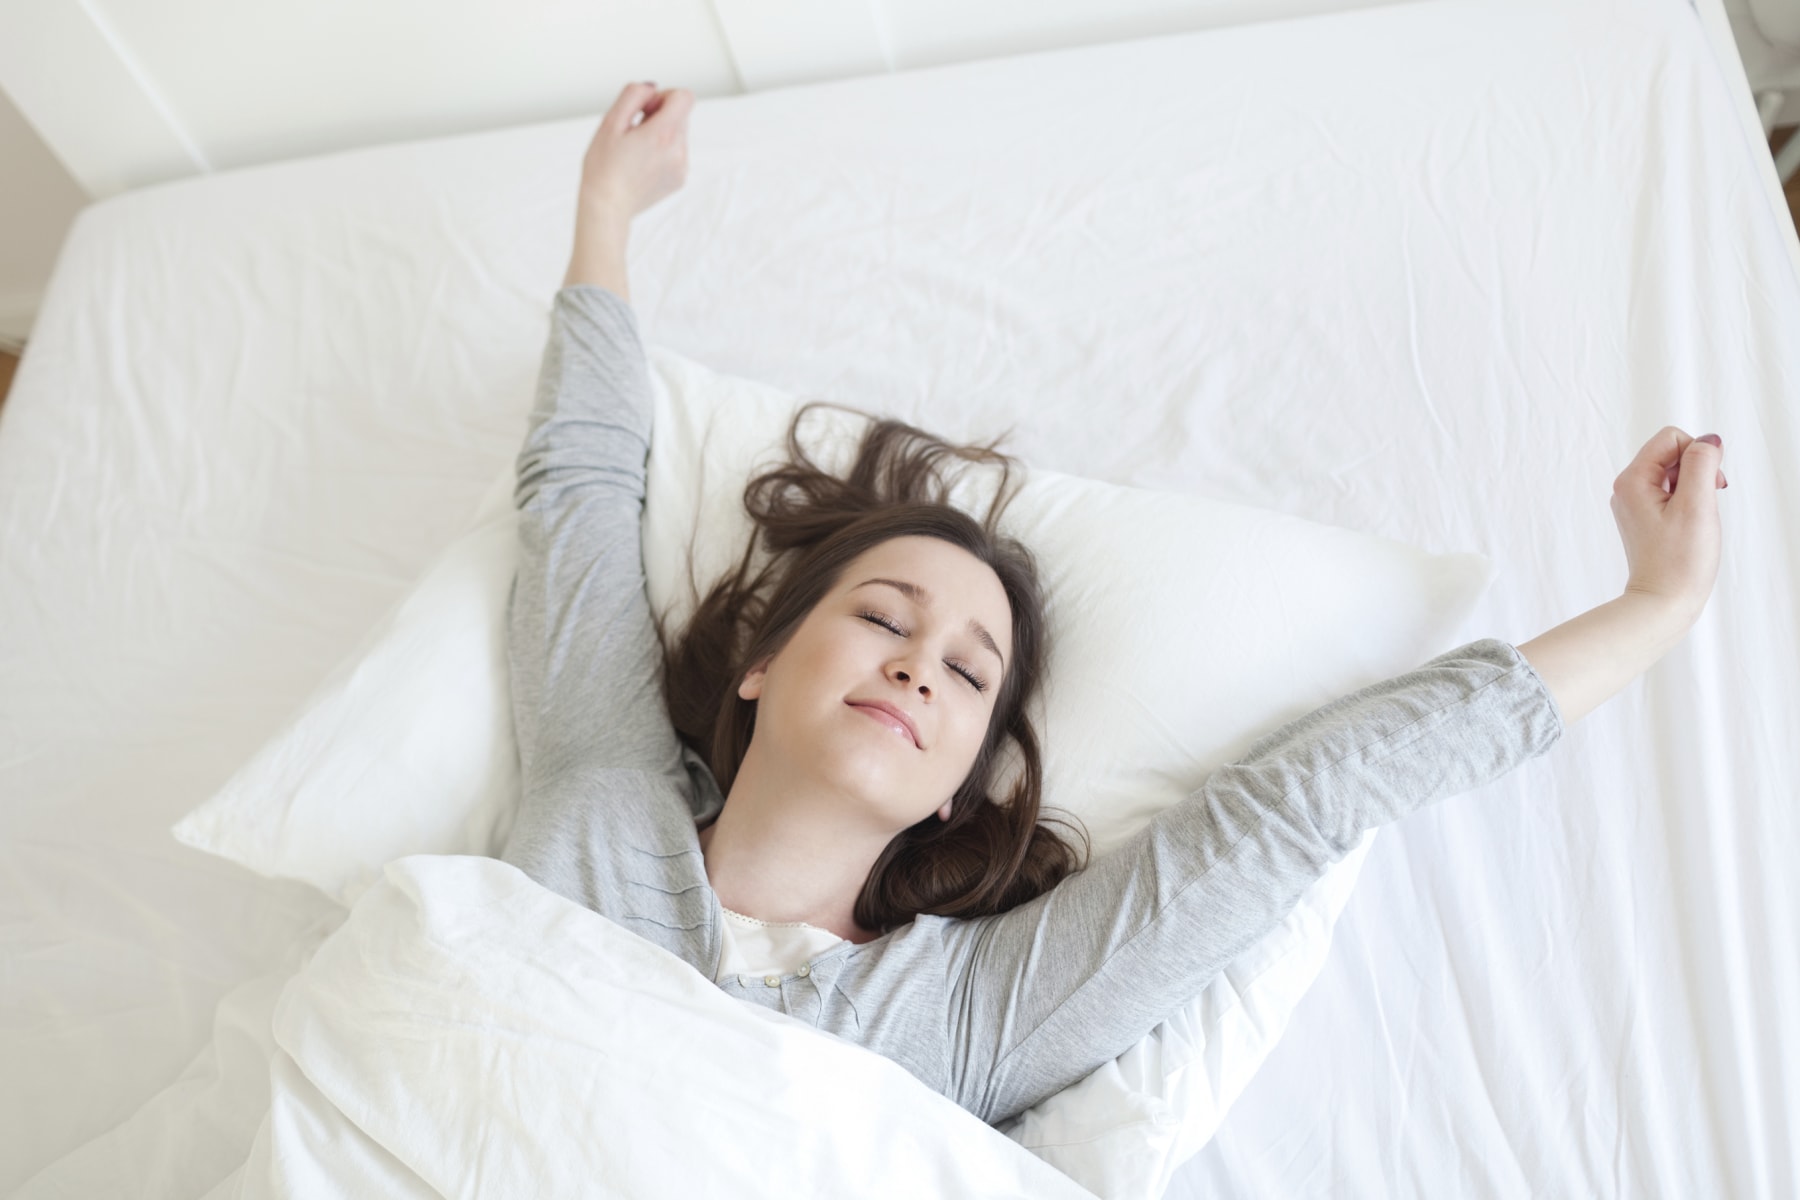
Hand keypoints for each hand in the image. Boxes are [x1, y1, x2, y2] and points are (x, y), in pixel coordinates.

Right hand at [577, 81, 694, 223]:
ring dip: (661, 134)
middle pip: (681, 115)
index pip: (684, 97)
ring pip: (679, 134)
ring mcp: (682, 167)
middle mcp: (679, 151)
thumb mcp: (611, 121)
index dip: (664, 96)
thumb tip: (652, 88)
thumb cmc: (603, 167)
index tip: (645, 110)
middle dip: (660, 115)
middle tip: (634, 132)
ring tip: (636, 150)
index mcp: (663, 134)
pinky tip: (642, 163)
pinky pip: (677, 153)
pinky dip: (663, 152)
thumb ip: (633, 95)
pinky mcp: (680, 179)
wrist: (607, 207)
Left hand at [1612, 426, 1727, 620]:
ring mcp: (1634, 503)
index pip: (1671, 438)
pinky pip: (1671, 492)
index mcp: (1631, 480)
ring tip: (1698, 516)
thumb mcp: (1696, 504)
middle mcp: (1627, 488)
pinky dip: (1688, 500)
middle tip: (1706, 501)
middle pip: (1672, 453)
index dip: (1698, 453)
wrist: (1663, 603)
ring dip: (1695, 486)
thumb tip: (1708, 440)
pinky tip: (1692, 523)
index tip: (1709, 484)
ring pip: (1674, 473)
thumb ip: (1702, 464)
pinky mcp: (1645, 517)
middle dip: (1697, 470)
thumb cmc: (1679, 560)